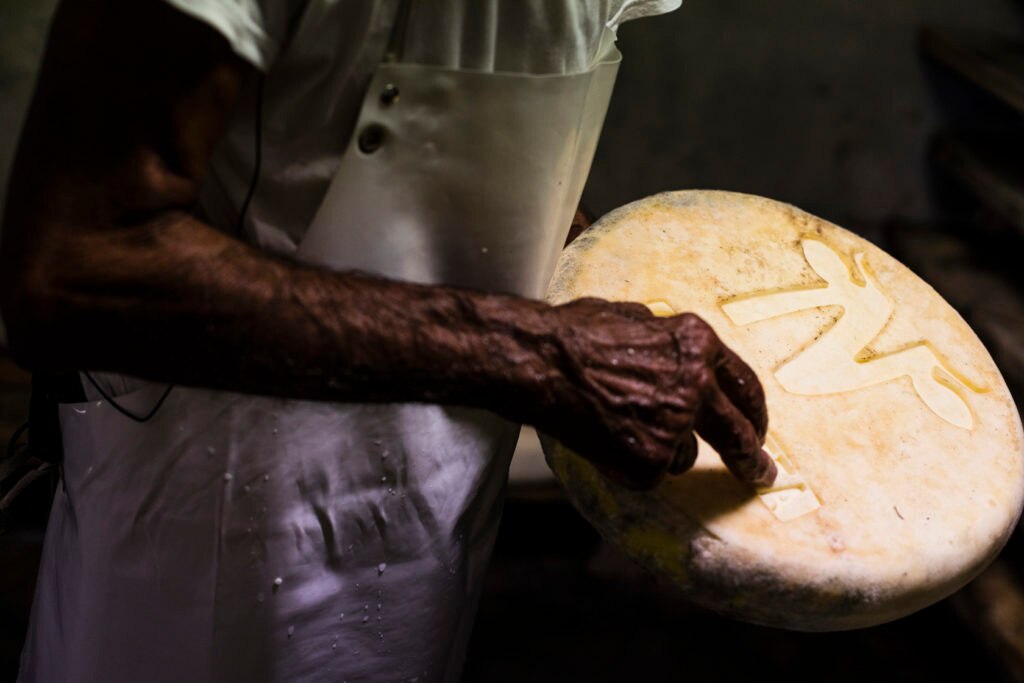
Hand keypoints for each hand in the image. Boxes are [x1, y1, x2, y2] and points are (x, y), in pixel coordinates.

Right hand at [539, 298, 776, 489]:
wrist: (539, 364)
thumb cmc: (575, 335)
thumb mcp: (635, 316)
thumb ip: (666, 340)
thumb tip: (674, 352)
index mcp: (698, 346)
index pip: (744, 385)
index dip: (754, 411)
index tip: (758, 430)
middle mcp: (696, 386)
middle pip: (738, 434)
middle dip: (751, 459)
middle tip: (759, 474)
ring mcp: (674, 427)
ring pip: (684, 456)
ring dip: (662, 450)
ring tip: (620, 427)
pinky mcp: (649, 462)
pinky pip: (650, 473)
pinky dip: (629, 464)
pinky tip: (604, 440)